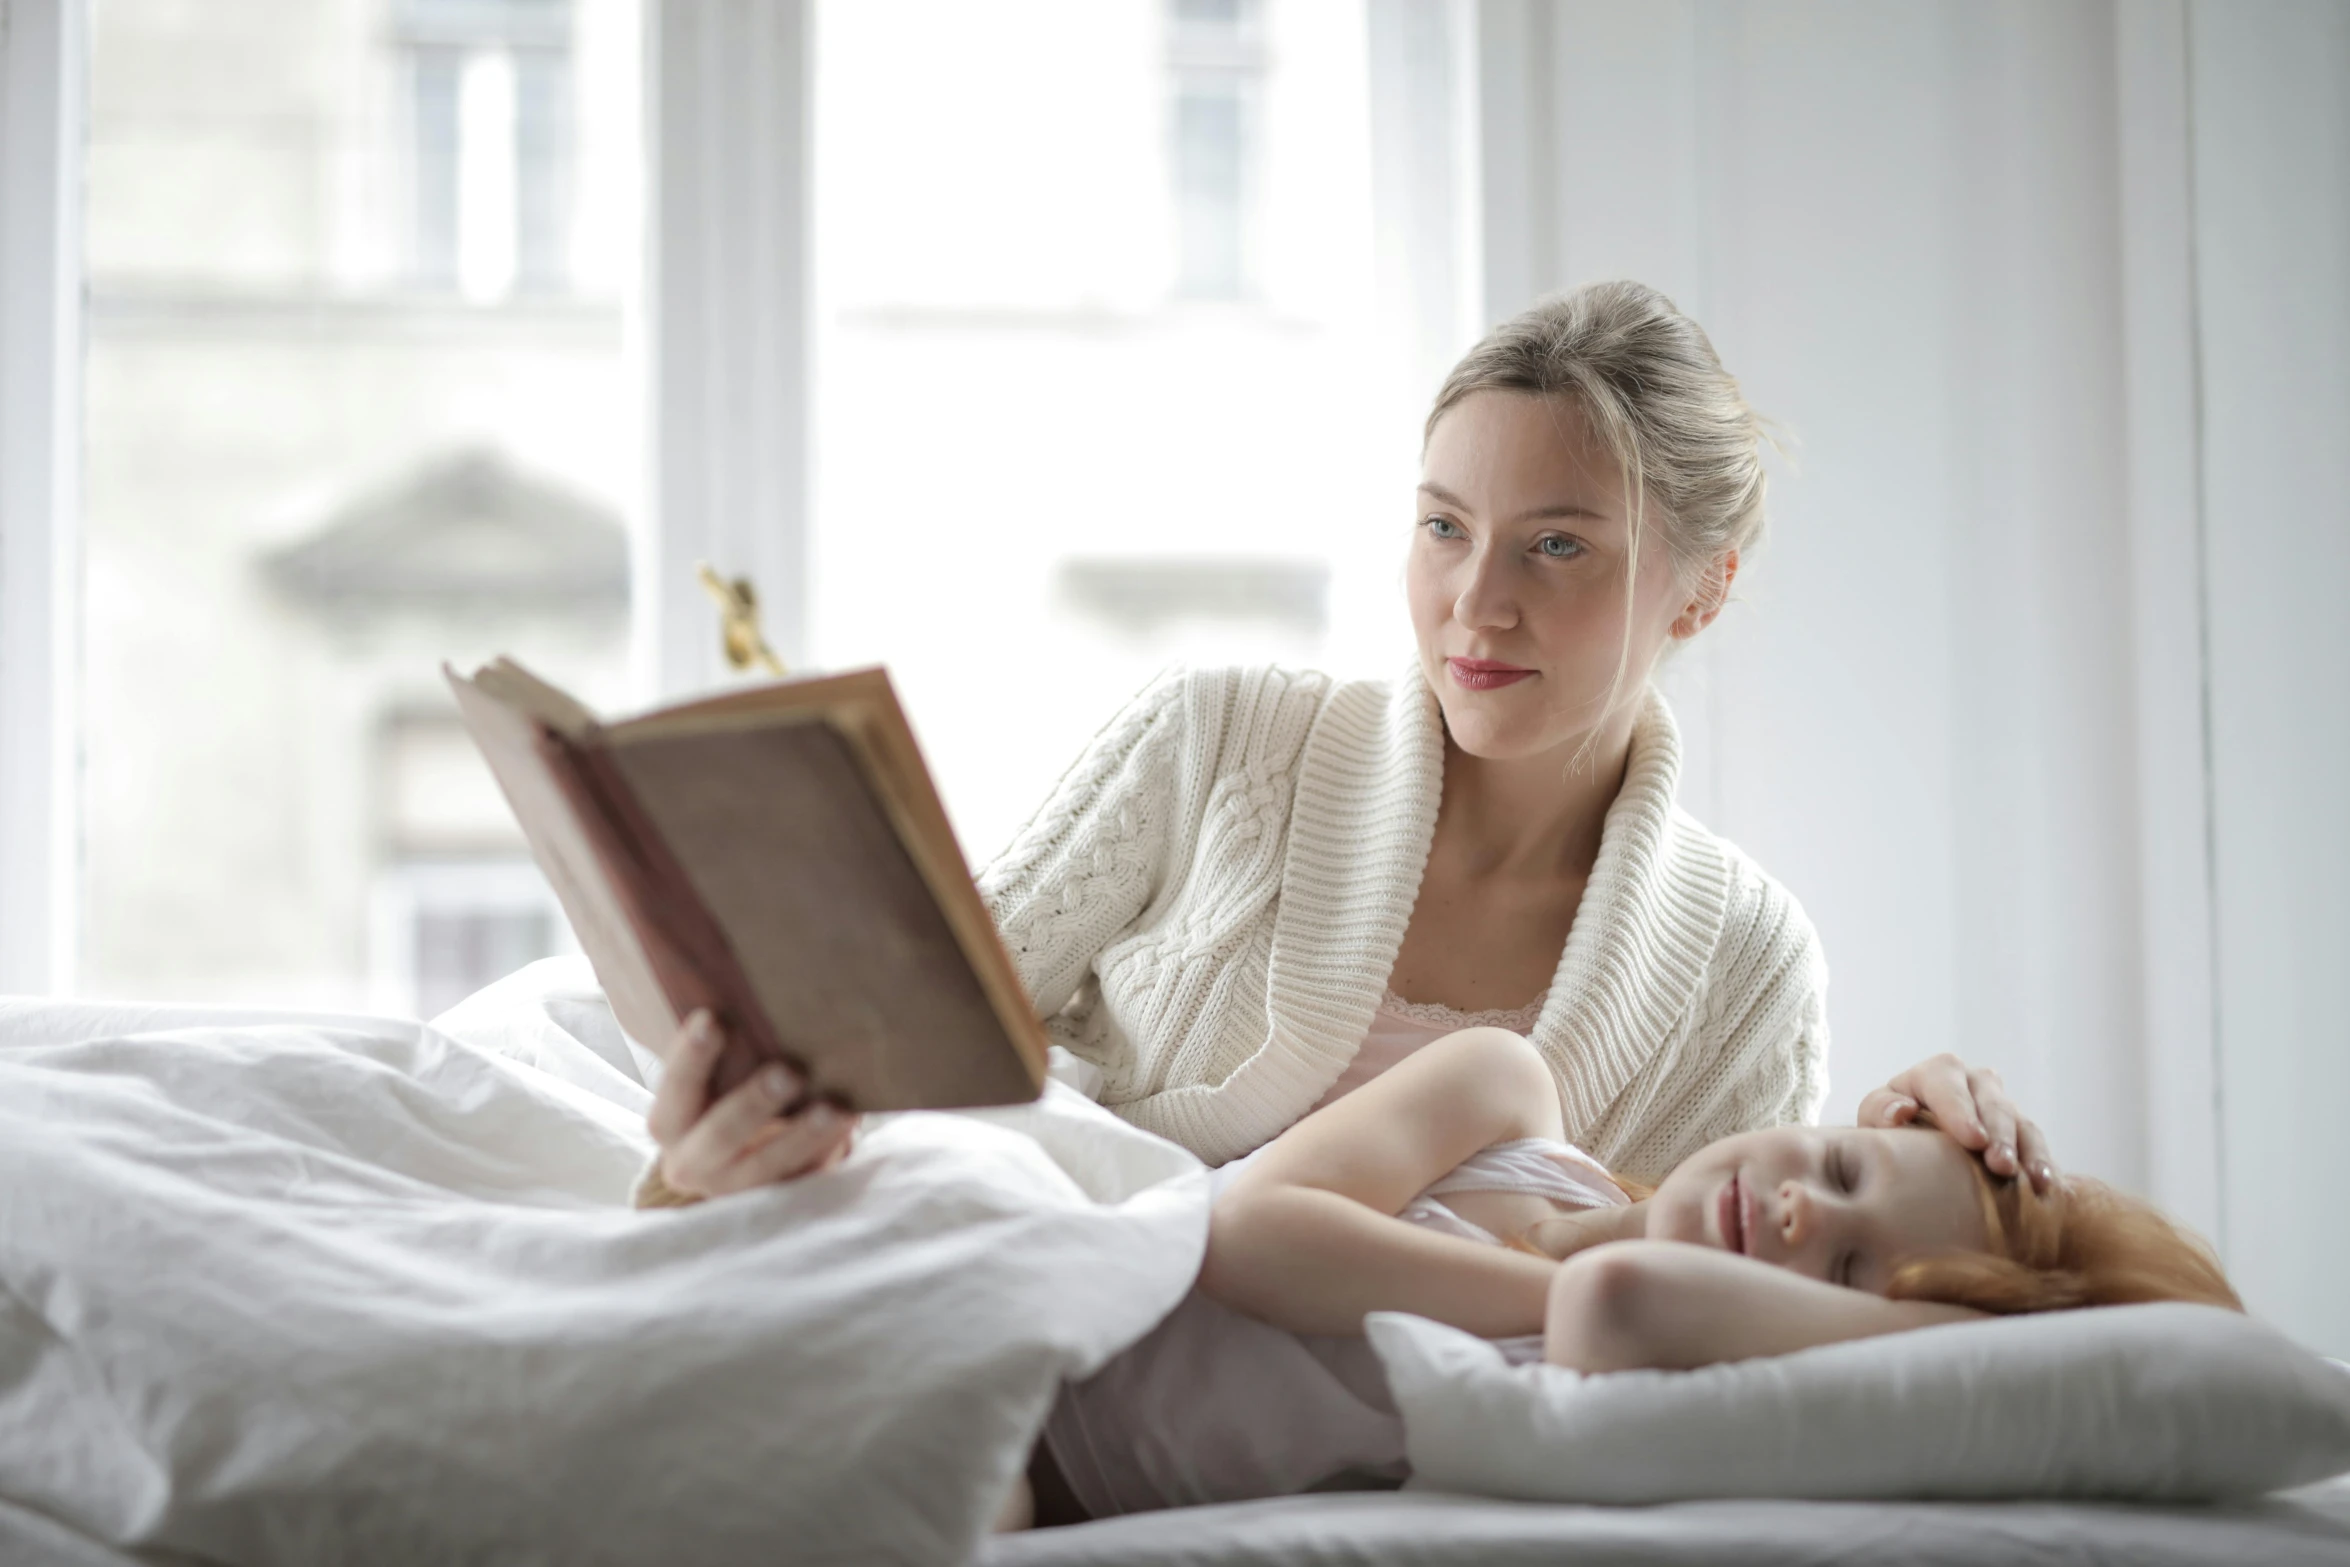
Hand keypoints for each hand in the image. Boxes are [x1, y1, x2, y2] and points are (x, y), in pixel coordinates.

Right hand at [646, 1010, 856, 1198]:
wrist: (740, 1164)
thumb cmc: (727, 1101)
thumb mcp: (714, 1083)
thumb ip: (726, 1054)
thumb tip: (763, 994)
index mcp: (671, 1124)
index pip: (675, 1089)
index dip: (691, 1057)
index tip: (712, 1020)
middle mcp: (693, 1163)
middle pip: (719, 1135)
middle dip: (753, 1104)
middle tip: (787, 1073)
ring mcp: (735, 1190)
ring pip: (767, 1167)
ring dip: (802, 1135)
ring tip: (836, 1108)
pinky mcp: (774, 1203)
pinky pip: (801, 1182)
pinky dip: (826, 1154)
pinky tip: (848, 1125)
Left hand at [1857, 1053, 2055, 1192]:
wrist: (1912, 1155)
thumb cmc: (1889, 1135)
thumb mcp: (1875, 1121)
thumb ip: (1881, 1112)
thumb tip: (1902, 1111)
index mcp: (1932, 1075)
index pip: (1946, 1081)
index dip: (1960, 1109)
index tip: (1973, 1140)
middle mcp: (1972, 1084)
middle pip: (1990, 1101)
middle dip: (1998, 1133)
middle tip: (2001, 1165)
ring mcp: (2000, 1106)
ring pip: (2020, 1122)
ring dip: (2027, 1151)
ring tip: (2034, 1179)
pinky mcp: (2020, 1132)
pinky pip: (2035, 1143)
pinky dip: (2042, 1164)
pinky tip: (2048, 1186)